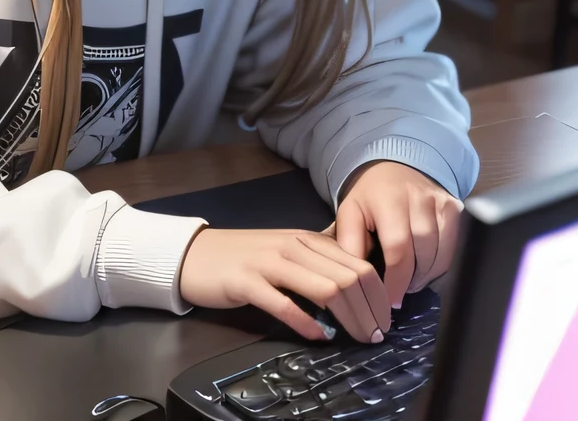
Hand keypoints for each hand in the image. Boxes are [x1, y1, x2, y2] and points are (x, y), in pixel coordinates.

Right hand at [177, 227, 390, 342]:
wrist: (194, 255)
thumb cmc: (243, 256)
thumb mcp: (286, 249)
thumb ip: (318, 258)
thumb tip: (358, 276)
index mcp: (307, 239)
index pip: (358, 263)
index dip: (378, 295)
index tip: (384, 320)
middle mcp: (293, 247)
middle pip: (348, 278)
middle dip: (369, 311)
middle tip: (375, 336)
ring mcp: (269, 263)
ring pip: (325, 289)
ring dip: (348, 319)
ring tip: (357, 338)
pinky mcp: (246, 282)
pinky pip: (284, 304)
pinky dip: (307, 323)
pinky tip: (319, 336)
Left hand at [334, 161, 461, 308]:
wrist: (394, 169)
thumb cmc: (369, 198)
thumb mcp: (349, 215)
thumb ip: (350, 245)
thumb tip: (357, 281)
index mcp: (388, 201)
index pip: (398, 250)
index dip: (396, 281)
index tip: (390, 302)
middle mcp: (419, 198)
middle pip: (424, 254)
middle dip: (412, 280)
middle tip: (401, 293)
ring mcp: (441, 201)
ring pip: (442, 253)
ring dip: (428, 275)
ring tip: (412, 282)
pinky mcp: (455, 206)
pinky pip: (454, 246)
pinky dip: (442, 263)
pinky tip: (427, 268)